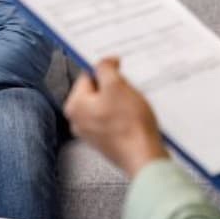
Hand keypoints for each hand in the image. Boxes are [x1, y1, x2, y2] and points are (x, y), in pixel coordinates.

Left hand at [63, 58, 167, 177]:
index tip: (118, 69)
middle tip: (127, 91)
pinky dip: (124, 114)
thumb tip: (104, 62)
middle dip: (114, 87)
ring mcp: (92, 132)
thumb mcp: (117, 85)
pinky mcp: (106, 140)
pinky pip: (113, 118)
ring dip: (120, 100)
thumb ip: (106, 68)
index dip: (105, 69)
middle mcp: (79, 121)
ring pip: (107, 104)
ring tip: (132, 106)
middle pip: (97, 90)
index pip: (87, 75)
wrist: (144, 156)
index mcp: (75, 106)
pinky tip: (134, 118)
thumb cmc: (129, 125)